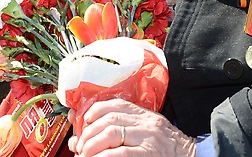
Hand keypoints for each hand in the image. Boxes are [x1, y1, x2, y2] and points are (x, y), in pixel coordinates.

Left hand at [68, 99, 195, 156]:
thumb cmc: (168, 149)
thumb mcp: (149, 133)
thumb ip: (125, 130)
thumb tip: (84, 137)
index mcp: (146, 116)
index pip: (117, 104)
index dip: (96, 110)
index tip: (84, 121)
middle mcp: (147, 124)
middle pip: (110, 119)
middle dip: (89, 133)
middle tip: (80, 146)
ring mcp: (148, 139)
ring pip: (111, 133)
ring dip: (91, 146)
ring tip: (85, 155)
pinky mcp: (148, 155)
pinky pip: (119, 153)